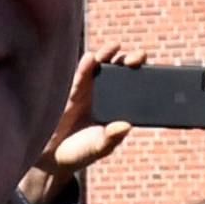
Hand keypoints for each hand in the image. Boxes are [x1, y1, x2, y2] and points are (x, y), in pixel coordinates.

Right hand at [17, 45, 145, 203]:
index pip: (134, 87)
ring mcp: (88, 90)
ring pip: (100, 67)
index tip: (152, 72)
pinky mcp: (71, 91)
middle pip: (120, 71)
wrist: (52, 157)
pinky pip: (80, 75)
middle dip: (129, 60)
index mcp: (117, 107)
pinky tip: (91, 58)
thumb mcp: (99, 147)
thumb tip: (126, 126)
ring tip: (114, 47)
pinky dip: (86, 66)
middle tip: (136, 58)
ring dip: (107, 55)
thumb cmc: (80, 152)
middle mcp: (105, 95)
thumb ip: (111, 138)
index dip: (143, 76)